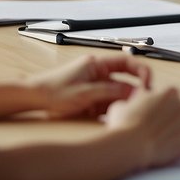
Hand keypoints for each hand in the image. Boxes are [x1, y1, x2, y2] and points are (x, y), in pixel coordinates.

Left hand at [27, 55, 152, 118]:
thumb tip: (134, 92)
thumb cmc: (53, 91)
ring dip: (120, 104)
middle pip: (124, 80)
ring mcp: (94, 85)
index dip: (141, 71)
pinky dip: (110, 110)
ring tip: (124, 114)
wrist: (31, 98)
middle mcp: (98, 72)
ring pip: (116, 94)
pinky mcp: (90, 98)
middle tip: (141, 104)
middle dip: (133, 92)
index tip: (148, 84)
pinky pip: (106, 103)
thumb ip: (110, 92)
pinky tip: (111, 118)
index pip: (127, 61)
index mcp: (97, 64)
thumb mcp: (85, 93)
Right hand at [103, 87, 179, 168]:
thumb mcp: (121, 105)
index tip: (155, 115)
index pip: (171, 96)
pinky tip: (171, 148)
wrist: (131, 146)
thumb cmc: (124, 124)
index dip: (162, 106)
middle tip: (159, 129)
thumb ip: (134, 101)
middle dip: (173, 118)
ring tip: (165, 139)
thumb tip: (132, 104)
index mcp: (170, 92)